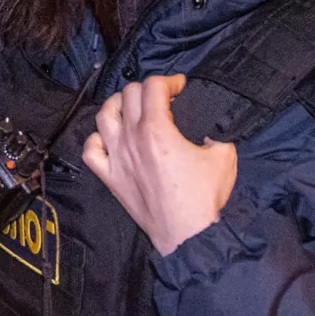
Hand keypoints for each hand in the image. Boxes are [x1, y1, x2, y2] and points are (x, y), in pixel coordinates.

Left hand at [82, 74, 237, 256]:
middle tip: (162, 97)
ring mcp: (116, 158)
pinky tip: (110, 138)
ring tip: (132, 107)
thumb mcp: (224, 156)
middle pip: (128, 95)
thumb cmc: (203, 198)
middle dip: (147, 89)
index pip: (153, 87)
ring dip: (118, 104)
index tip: (179, 85)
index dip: (169, 79)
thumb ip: (215, 134)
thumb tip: (207, 132)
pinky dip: (97, 139)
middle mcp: (131, 139)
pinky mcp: (110, 177)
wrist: (187, 235)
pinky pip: (90, 150)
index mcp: (157, 130)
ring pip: (104, 115)